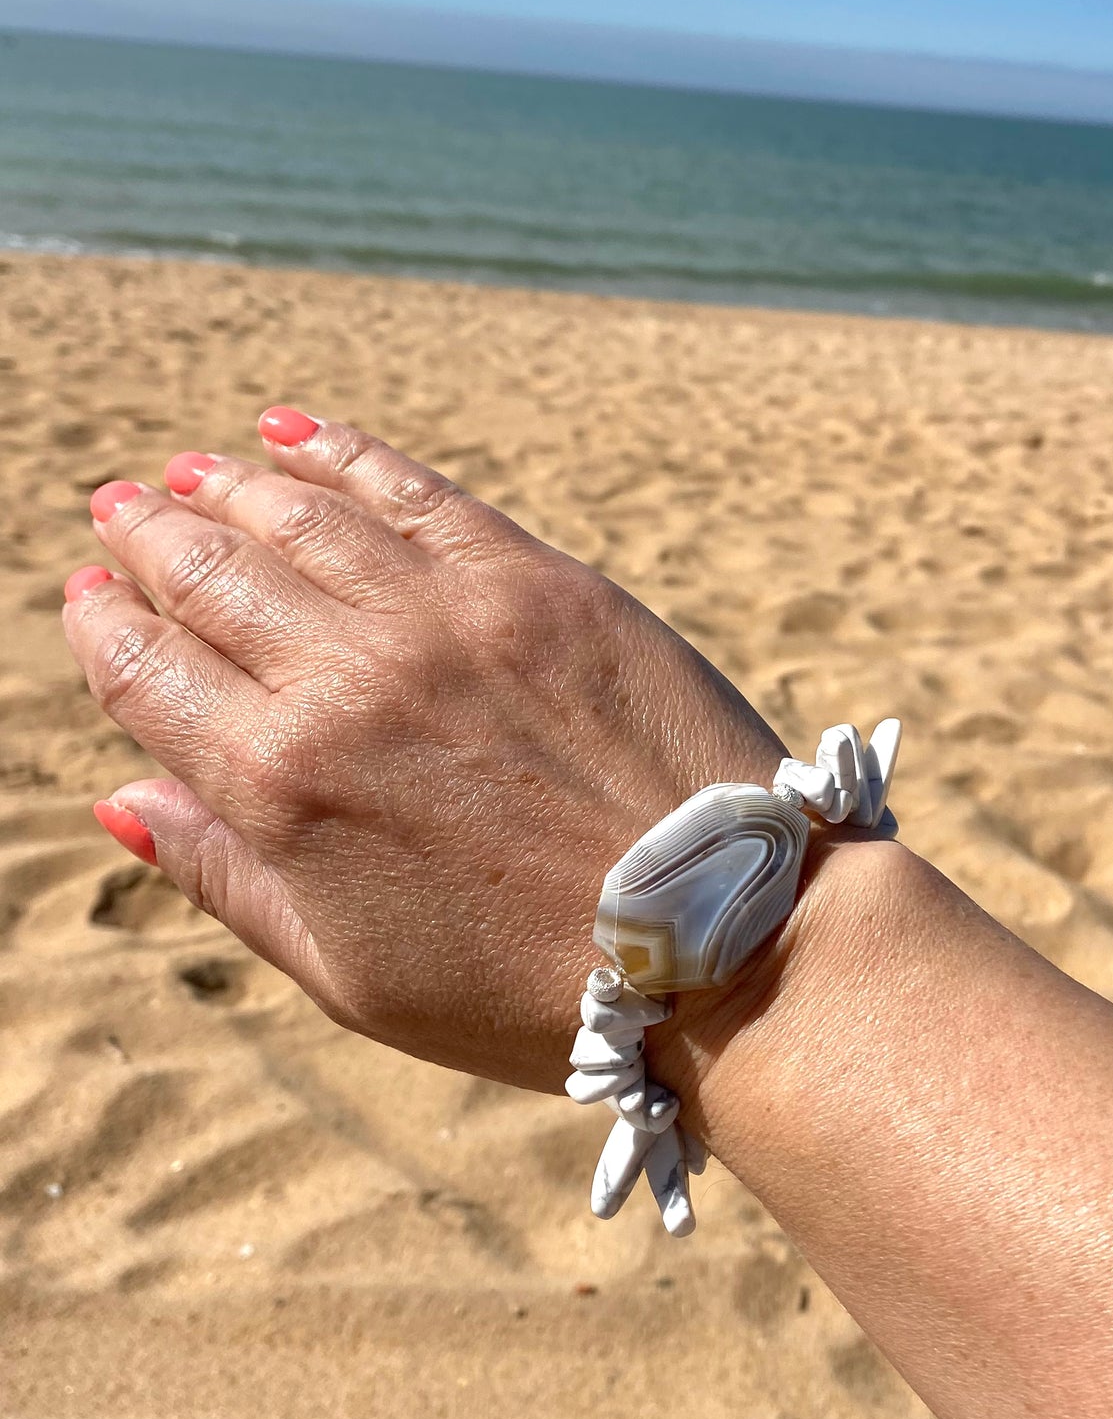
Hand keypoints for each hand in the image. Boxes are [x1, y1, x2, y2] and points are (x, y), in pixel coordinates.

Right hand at [64, 409, 785, 1091]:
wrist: (717, 939)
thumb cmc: (523, 985)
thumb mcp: (347, 972)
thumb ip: (226, 877)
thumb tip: (122, 799)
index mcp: (280, 786)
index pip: (147, 672)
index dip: (104, 624)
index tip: (90, 594)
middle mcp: (345, 680)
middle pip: (210, 576)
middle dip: (153, 538)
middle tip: (126, 510)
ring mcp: (444, 618)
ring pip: (299, 519)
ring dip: (230, 487)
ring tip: (195, 471)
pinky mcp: (537, 580)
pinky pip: (412, 492)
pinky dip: (343, 453)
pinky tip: (294, 433)